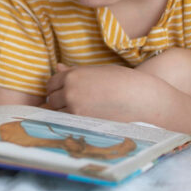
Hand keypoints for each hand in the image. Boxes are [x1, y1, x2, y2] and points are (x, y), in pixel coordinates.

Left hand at [44, 63, 164, 121]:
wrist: (140, 98)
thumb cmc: (121, 81)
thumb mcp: (97, 70)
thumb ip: (74, 71)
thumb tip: (58, 67)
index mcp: (72, 75)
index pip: (51, 84)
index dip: (55, 88)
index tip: (61, 91)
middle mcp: (70, 91)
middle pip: (52, 100)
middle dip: (58, 101)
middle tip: (70, 103)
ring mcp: (75, 109)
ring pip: (57, 113)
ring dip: (63, 113)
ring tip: (78, 111)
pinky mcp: (83, 123)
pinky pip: (67, 123)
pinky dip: (70, 122)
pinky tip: (81, 120)